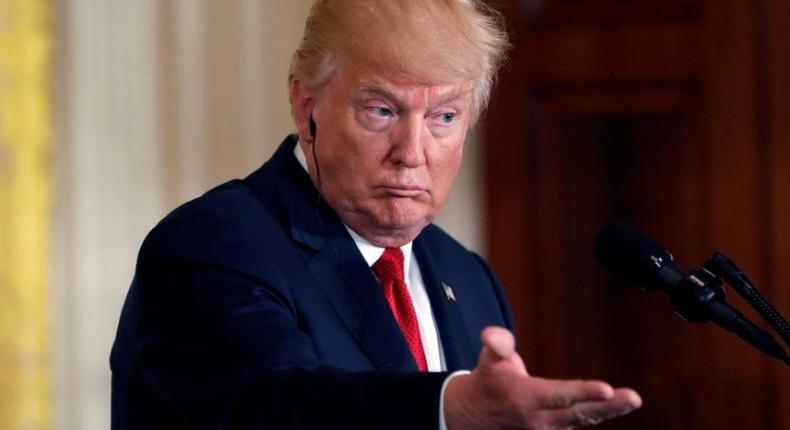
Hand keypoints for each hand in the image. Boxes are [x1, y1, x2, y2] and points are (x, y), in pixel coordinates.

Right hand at [444, 327, 641, 429]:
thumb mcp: (488, 360)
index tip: (607, 388)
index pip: (559, 395)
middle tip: (633, 397)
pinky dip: (599, 415)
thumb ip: (496, 344)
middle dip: (608, 407)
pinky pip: (579, 424)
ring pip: (582, 420)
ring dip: (609, 411)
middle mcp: (538, 419)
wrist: (473, 416)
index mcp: (524, 398)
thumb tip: (492, 334)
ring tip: (631, 399)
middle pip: (578, 413)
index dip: (583, 392)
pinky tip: (619, 405)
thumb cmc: (488, 381)